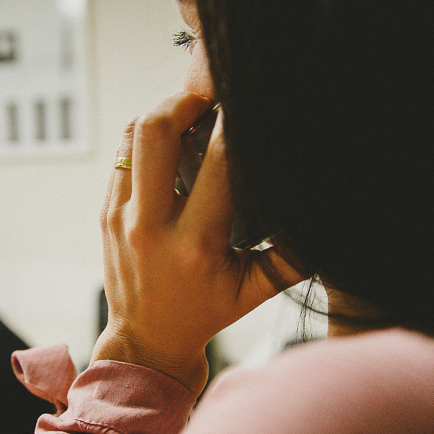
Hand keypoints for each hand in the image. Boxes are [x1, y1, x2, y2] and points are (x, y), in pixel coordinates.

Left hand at [93, 93, 304, 393]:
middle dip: (186, 97)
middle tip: (212, 92)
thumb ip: (293, 256)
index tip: (252, 100)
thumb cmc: (206, 313)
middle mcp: (151, 226)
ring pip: (134, 135)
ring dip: (164, 112)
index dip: (239, 121)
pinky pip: (124, 155)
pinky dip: (147, 137)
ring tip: (193, 109)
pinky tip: (173, 139)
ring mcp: (122, 216)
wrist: (146, 341)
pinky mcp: (107, 212)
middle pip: (157, 130)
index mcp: (197, 245)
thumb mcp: (255, 291)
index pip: (220, 161)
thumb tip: (326, 218)